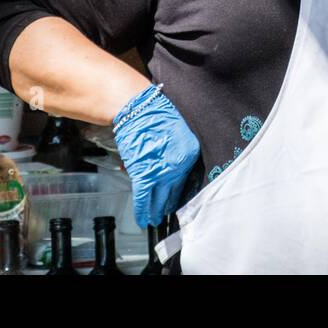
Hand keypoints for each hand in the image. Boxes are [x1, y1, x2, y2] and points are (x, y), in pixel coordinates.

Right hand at [112, 85, 200, 226]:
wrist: (137, 107)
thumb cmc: (155, 112)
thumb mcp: (177, 129)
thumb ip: (178, 150)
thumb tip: (173, 163)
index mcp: (189, 153)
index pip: (186, 178)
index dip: (179, 190)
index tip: (176, 198)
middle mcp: (178, 166)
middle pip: (174, 191)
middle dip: (168, 203)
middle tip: (165, 212)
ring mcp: (161, 172)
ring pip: (159, 198)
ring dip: (155, 211)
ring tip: (153, 219)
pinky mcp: (144, 175)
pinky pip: (144, 198)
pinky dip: (142, 210)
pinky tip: (142, 219)